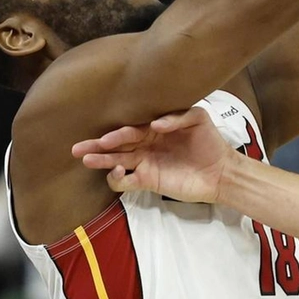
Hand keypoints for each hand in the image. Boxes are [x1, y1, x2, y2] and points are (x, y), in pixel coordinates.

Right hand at [72, 107, 231, 203]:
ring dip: (100, 161)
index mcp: (153, 129)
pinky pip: (124, 181)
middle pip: (116, 145)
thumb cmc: (210, 141)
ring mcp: (145, 164)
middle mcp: (145, 146)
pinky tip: (118, 172)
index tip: (107, 138)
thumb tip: (155, 125)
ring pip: (115, 162)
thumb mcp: (198, 119)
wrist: (221, 170)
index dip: (117, 134)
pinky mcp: (148, 181)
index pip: (130, 130)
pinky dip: (116, 178)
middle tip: (77, 148)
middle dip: (97, 146)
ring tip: (86, 159)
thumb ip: (177, 117)